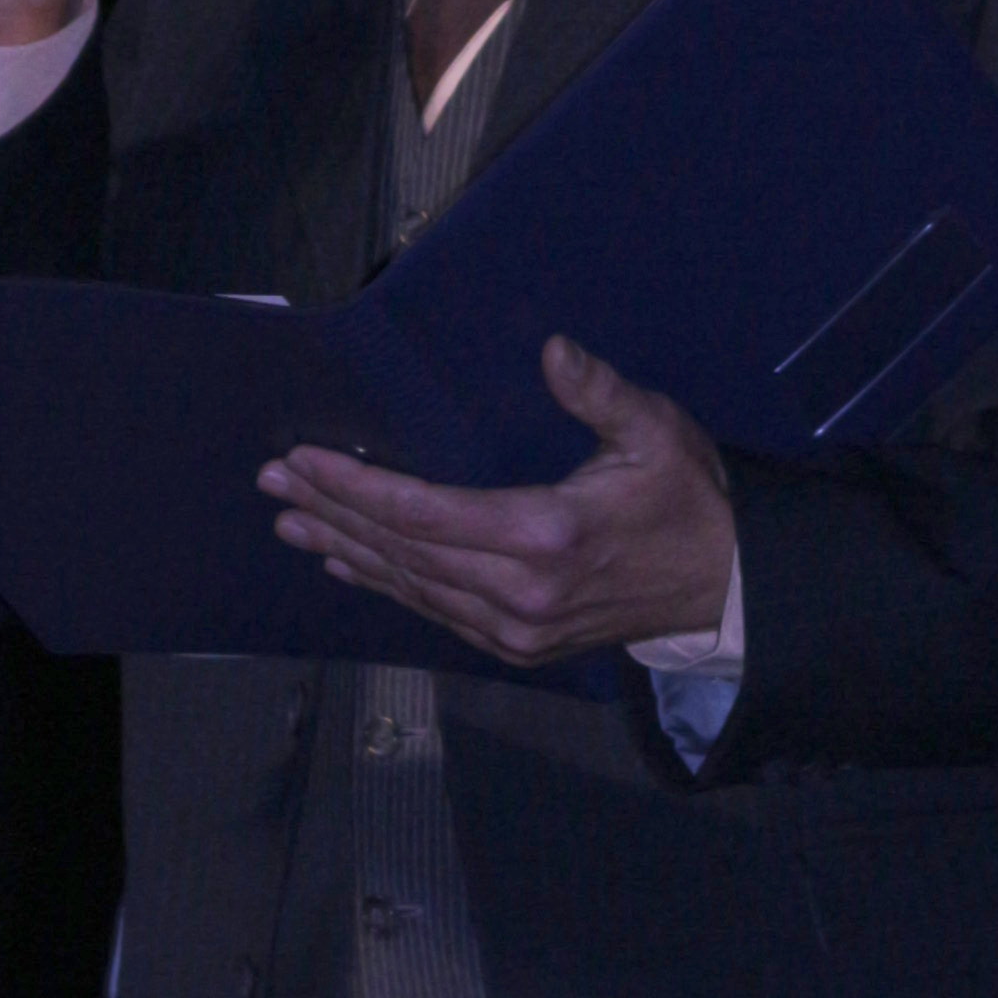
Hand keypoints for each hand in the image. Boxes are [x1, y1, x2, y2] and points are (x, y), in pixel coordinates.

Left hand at [260, 337, 735, 666]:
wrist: (724, 590)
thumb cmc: (690, 502)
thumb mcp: (657, 433)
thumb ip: (600, 394)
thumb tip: (553, 350)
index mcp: (546, 535)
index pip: (423, 512)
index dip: (356, 486)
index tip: (303, 461)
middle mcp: (519, 592)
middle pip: (401, 550)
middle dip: (331, 513)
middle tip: (273, 485)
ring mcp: (514, 629)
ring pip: (410, 587)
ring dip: (345, 552)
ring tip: (291, 524)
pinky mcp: (516, 647)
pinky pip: (433, 613)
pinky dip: (386, 585)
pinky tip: (349, 564)